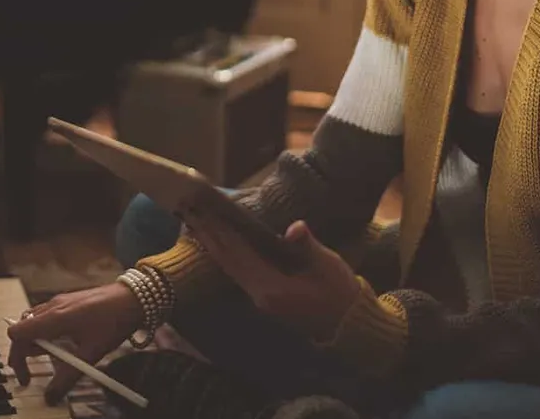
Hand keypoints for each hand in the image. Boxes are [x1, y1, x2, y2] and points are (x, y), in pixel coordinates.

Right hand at [6, 282, 141, 404]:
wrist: (134, 297)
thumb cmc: (114, 321)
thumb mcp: (91, 354)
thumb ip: (68, 376)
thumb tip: (51, 397)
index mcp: (54, 318)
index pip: (17, 334)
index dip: (16, 357)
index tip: (25, 376)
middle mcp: (52, 306)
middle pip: (22, 330)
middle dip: (22, 354)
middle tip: (30, 375)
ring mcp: (59, 302)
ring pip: (33, 323)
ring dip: (34, 344)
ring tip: (49, 360)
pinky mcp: (67, 301)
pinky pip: (45, 317)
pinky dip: (45, 334)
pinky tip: (61, 345)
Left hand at [183, 213, 360, 340]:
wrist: (349, 325)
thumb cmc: (341, 293)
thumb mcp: (327, 266)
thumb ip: (307, 246)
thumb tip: (295, 227)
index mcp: (272, 289)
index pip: (238, 255)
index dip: (221, 233)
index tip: (204, 214)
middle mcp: (260, 296)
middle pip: (227, 262)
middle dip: (209, 237)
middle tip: (190, 214)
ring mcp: (261, 300)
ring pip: (231, 269)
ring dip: (215, 247)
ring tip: (197, 226)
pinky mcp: (266, 300)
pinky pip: (239, 274)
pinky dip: (227, 258)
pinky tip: (220, 246)